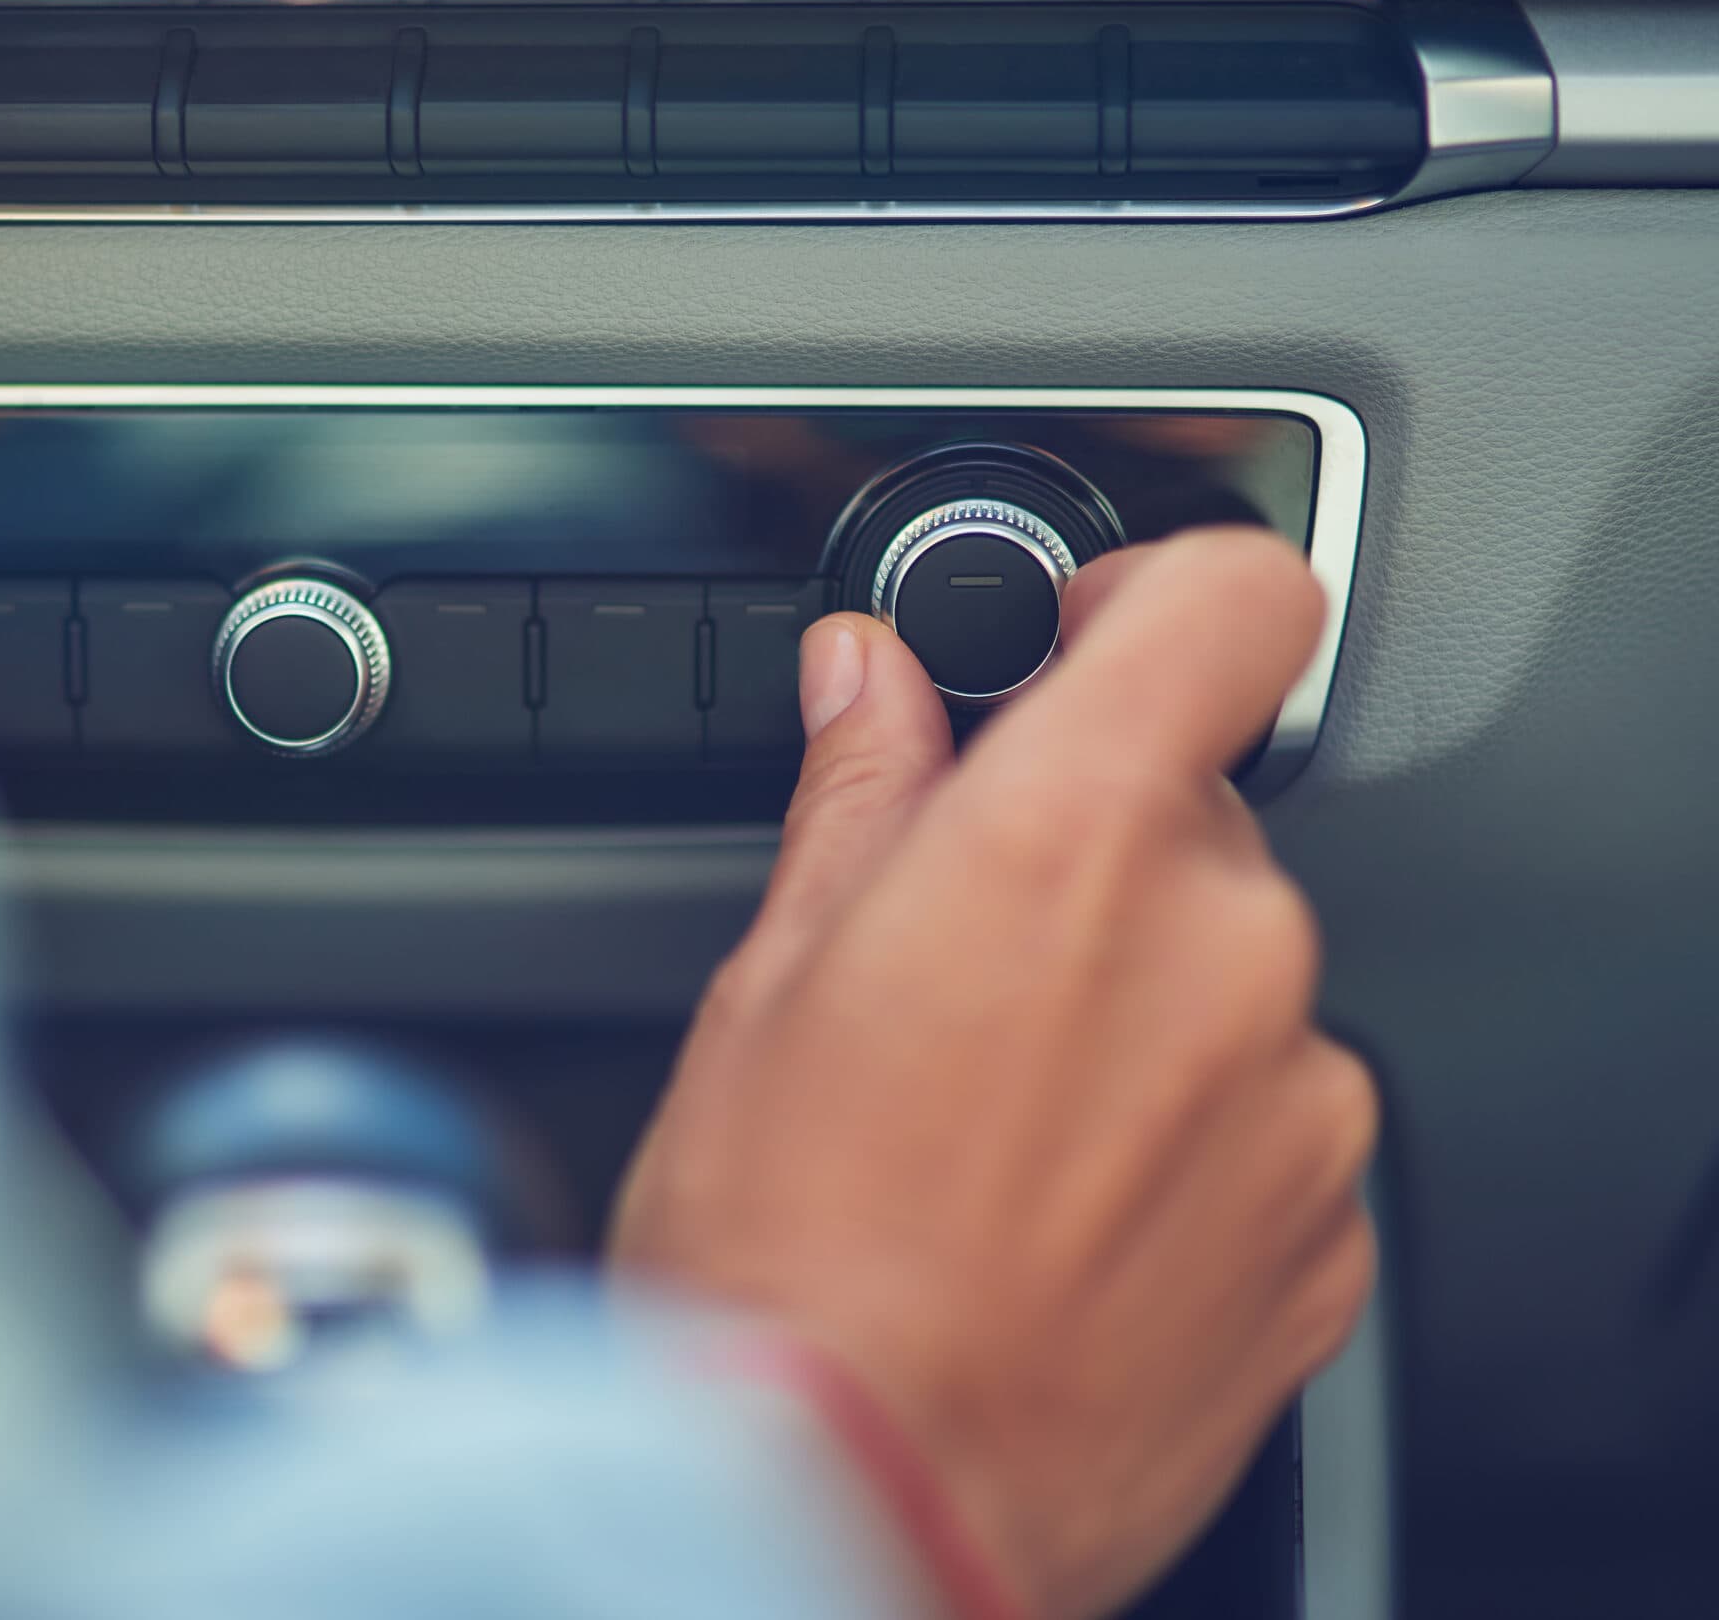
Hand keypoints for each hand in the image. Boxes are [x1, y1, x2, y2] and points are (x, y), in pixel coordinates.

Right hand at [613, 528, 1378, 1619]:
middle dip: (1091, 856)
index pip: (1232, 605)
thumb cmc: (780, 1256)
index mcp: (1066, 841)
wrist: (847, 1500)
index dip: (1164, 596)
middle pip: (1194, 811)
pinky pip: (1271, 1115)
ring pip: (1230, 971)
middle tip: (962, 965)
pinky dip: (1185, 1133)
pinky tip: (1059, 1209)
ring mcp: (1293, 1096)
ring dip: (1138, 1003)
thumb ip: (858, 794)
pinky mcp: (1324, 1228)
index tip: (1094, 640)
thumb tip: (866, 680)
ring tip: (996, 1121)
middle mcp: (1219, 946)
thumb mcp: (772, 982)